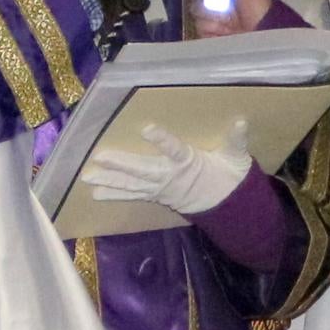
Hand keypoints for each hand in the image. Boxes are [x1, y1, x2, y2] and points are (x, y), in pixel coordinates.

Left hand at [79, 119, 252, 215]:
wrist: (227, 207)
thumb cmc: (229, 176)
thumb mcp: (237, 158)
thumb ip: (237, 140)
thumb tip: (241, 122)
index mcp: (189, 162)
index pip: (174, 149)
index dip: (161, 140)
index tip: (146, 128)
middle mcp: (170, 177)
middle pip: (142, 169)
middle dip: (120, 163)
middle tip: (98, 157)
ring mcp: (160, 188)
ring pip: (132, 184)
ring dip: (109, 181)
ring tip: (87, 177)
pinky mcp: (155, 195)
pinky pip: (132, 196)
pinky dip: (114, 195)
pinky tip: (95, 193)